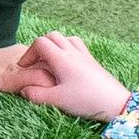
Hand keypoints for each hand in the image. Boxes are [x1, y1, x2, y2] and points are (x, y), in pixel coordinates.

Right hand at [0, 31, 126, 119]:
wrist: (115, 103)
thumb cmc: (86, 100)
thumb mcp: (57, 100)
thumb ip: (36, 95)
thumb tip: (23, 89)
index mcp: (62, 59)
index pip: (40, 43)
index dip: (28, 53)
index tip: (24, 68)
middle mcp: (73, 52)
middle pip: (52, 36)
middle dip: (40, 47)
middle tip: (35, 63)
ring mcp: (84, 55)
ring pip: (66, 38)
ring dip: (54, 46)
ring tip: (50, 62)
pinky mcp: (93, 61)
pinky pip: (77, 46)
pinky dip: (67, 49)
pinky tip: (67, 66)